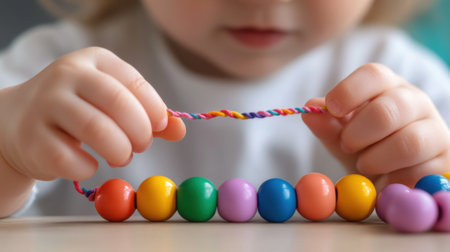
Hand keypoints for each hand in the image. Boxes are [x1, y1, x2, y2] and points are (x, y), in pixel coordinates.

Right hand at [0, 47, 185, 180]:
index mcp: (93, 60)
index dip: (154, 109)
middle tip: (141, 146)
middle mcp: (67, 75)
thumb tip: (179, 130)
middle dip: (139, 131)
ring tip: (121, 156)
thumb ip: (147, 114)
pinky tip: (90, 164)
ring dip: (119, 151)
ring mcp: (45, 105)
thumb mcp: (112, 102)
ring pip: (95, 129)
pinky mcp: (32, 138)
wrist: (19, 120)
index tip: (159, 127)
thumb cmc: (78, 109)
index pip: (134, 82)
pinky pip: (72, 159)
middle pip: (117, 102)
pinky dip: (89, 167)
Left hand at [302, 63, 449, 188]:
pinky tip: (386, 179)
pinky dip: (395, 179)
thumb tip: (309, 110)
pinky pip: (421, 171)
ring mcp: (435, 130)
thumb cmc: (368, 147)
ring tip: (364, 165)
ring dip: (376, 159)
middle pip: (388, 109)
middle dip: (358, 133)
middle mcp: (415, 102)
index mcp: (387, 87)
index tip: (331, 108)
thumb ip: (328, 126)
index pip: (373, 75)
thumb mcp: (343, 137)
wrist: (397, 176)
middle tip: (347, 145)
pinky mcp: (445, 160)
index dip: (349, 91)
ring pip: (408, 142)